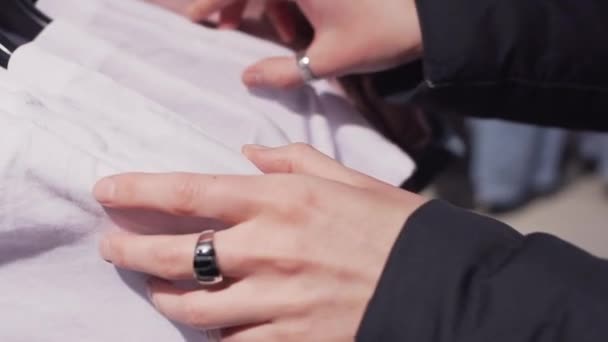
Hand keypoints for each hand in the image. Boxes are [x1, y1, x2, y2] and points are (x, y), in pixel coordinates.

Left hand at [93, 144, 425, 340]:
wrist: (438, 284)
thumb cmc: (394, 226)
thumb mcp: (347, 179)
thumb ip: (293, 161)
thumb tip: (249, 153)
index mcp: (281, 201)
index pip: (191, 192)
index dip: (140, 191)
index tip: (106, 191)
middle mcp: (268, 249)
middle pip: (175, 254)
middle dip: (131, 252)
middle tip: (112, 249)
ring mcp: (276, 300)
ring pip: (194, 307)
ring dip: (167, 299)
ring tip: (157, 292)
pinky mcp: (290, 339)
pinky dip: (216, 336)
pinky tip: (213, 327)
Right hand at [185, 0, 422, 87]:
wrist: (433, 19)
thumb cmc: (383, 32)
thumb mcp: (327, 59)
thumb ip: (283, 71)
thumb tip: (248, 78)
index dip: (212, 0)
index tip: (196, 19)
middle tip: (224, 25)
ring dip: (265, 2)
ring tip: (276, 34)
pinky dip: (289, 1)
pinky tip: (298, 27)